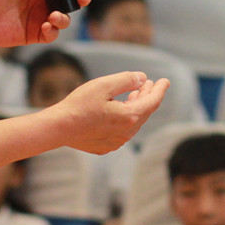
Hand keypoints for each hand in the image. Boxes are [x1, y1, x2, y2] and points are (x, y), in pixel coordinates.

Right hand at [48, 71, 169, 154]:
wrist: (58, 128)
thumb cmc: (79, 105)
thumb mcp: (104, 85)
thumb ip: (126, 80)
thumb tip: (143, 79)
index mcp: (129, 116)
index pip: (153, 101)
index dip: (160, 89)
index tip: (165, 81)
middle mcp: (126, 132)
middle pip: (144, 112)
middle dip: (148, 96)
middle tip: (149, 84)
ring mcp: (117, 141)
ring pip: (134, 122)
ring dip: (136, 107)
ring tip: (135, 94)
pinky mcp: (106, 146)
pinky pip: (122, 131)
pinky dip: (125, 118)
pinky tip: (119, 110)